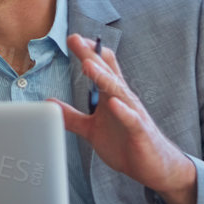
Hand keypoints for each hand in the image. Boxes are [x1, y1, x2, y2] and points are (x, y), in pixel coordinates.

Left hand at [51, 34, 198, 203]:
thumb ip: (72, 116)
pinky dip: (123, 111)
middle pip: (106, 73)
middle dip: (91, 56)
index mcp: (111, 97)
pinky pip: (131, 120)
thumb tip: (49, 102)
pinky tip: (113, 103)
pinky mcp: (140, 132)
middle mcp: (123, 100)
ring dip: (104, 78)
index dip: (89, 52)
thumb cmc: (125, 143)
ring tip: (88, 64)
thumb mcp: (92, 129)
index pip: (102, 68)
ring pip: (118, 92)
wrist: (154, 166)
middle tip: (75, 39)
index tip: (73, 37)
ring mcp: (133, 114)